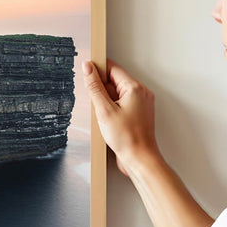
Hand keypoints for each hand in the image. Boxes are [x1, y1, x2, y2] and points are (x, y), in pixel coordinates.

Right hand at [83, 59, 160, 176]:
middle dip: (101, 90)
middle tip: (97, 106)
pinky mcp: (138, 113)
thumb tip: (88, 68)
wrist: (139, 158)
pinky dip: (112, 109)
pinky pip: (121, 104)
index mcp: (135, 88)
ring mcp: (141, 103)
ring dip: (106, 102)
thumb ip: (95, 87)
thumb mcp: (104, 110)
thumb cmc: (127, 138)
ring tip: (105, 117)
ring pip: (117, 93)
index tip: (86, 73)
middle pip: (115, 81)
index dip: (98, 70)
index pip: (113, 68)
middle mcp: (141, 93)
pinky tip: (109, 122)